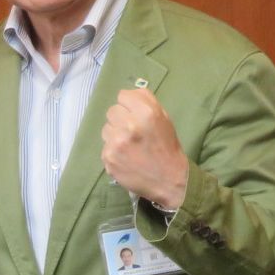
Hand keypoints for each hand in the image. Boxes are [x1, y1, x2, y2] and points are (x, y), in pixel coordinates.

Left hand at [100, 86, 188, 209]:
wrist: (169, 180)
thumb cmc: (167, 147)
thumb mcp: (164, 118)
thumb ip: (146, 102)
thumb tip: (127, 94)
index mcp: (146, 112)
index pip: (122, 96)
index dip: (128, 105)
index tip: (134, 114)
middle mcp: (129, 125)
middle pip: (112, 111)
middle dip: (120, 119)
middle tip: (132, 132)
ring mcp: (116, 142)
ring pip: (106, 129)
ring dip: (115, 135)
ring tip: (129, 146)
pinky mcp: (108, 157)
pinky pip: (105, 146)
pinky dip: (113, 151)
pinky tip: (126, 158)